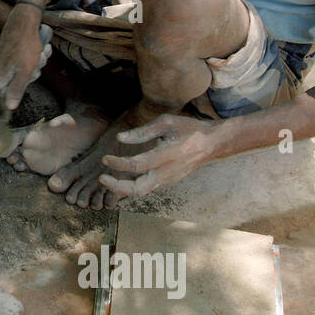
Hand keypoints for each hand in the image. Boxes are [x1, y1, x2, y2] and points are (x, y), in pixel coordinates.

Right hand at [0, 5, 51, 110]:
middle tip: (35, 62)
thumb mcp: (24, 72)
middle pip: (19, 83)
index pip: (5, 95)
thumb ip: (16, 90)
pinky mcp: (13, 53)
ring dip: (37, 63)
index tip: (27, 78)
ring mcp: (6, 61)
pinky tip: (40, 47)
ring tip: (39, 51)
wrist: (25, 20)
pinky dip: (36, 55)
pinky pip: (27, 61)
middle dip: (33, 73)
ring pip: (26, 71)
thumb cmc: (25, 46)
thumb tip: (9, 108)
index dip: (19, 90)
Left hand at [98, 113, 217, 198]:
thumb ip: (142, 131)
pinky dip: (133, 187)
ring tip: (108, 180)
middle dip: (117, 186)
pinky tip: (121, 180)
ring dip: (123, 189)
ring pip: (143, 192)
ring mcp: (169, 179)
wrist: (212, 143)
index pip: (137, 165)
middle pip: (139, 188)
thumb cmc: (189, 129)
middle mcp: (168, 171)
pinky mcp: (169, 181)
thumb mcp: (166, 122)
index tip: (105, 159)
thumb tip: (120, 138)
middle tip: (102, 178)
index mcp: (167, 154)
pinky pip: (148, 188)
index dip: (118, 164)